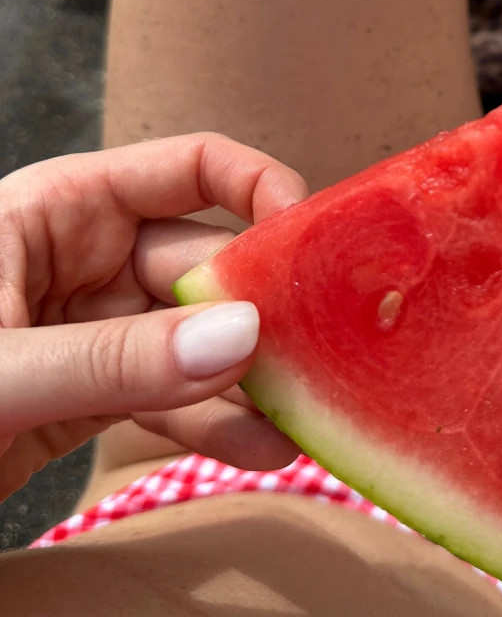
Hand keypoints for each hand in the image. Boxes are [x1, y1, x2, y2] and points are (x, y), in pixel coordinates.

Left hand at [0, 133, 307, 502]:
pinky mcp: (91, 392)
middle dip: (264, 308)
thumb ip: (113, 357)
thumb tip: (240, 337)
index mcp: (63, 209)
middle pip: (207, 263)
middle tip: (324, 358)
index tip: (313, 242)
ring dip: (251, 380)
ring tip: (306, 421)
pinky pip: (170, 396)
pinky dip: (213, 423)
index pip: (190, 169)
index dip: (260, 190)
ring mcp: (95, 328)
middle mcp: (90, 259)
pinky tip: (261, 448)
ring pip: (198, 339)